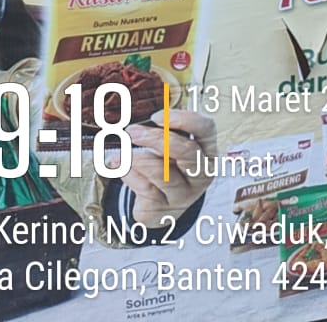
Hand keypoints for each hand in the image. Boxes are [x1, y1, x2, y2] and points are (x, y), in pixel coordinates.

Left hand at [123, 109, 217, 225]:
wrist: (161, 205)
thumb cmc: (168, 165)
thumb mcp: (172, 147)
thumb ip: (165, 132)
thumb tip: (142, 122)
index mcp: (207, 150)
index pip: (206, 128)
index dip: (183, 119)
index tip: (156, 116)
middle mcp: (201, 174)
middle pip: (186, 151)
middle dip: (156, 139)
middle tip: (132, 131)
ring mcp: (184, 194)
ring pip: (161, 172)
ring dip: (136, 159)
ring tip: (119, 154)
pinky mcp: (163, 209)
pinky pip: (144, 187)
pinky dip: (128, 174)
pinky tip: (119, 168)